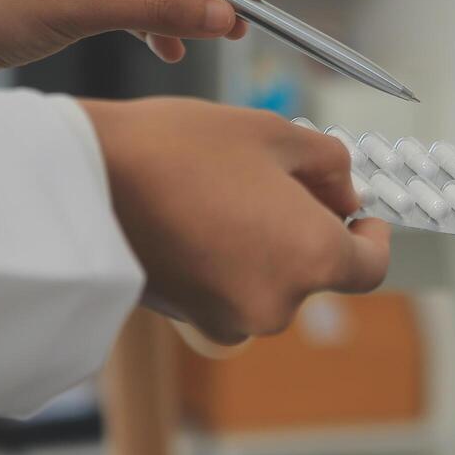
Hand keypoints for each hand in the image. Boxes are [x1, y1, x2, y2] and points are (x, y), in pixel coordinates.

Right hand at [81, 97, 389, 342]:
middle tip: (277, 177)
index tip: (362, 218)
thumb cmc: (178, 150)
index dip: (372, 239)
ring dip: (267, 245)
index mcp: (314, 258)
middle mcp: (280, 303)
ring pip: (272, 281)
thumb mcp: (273, 133)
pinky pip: (231, 292)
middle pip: (315, 269)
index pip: (370, 266)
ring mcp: (233, 320)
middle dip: (308, 227)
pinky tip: (199, 218)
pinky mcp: (192, 321)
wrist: (82, 183)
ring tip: (226, 191)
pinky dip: (230, 262)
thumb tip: (346, 195)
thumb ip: (330, 166)